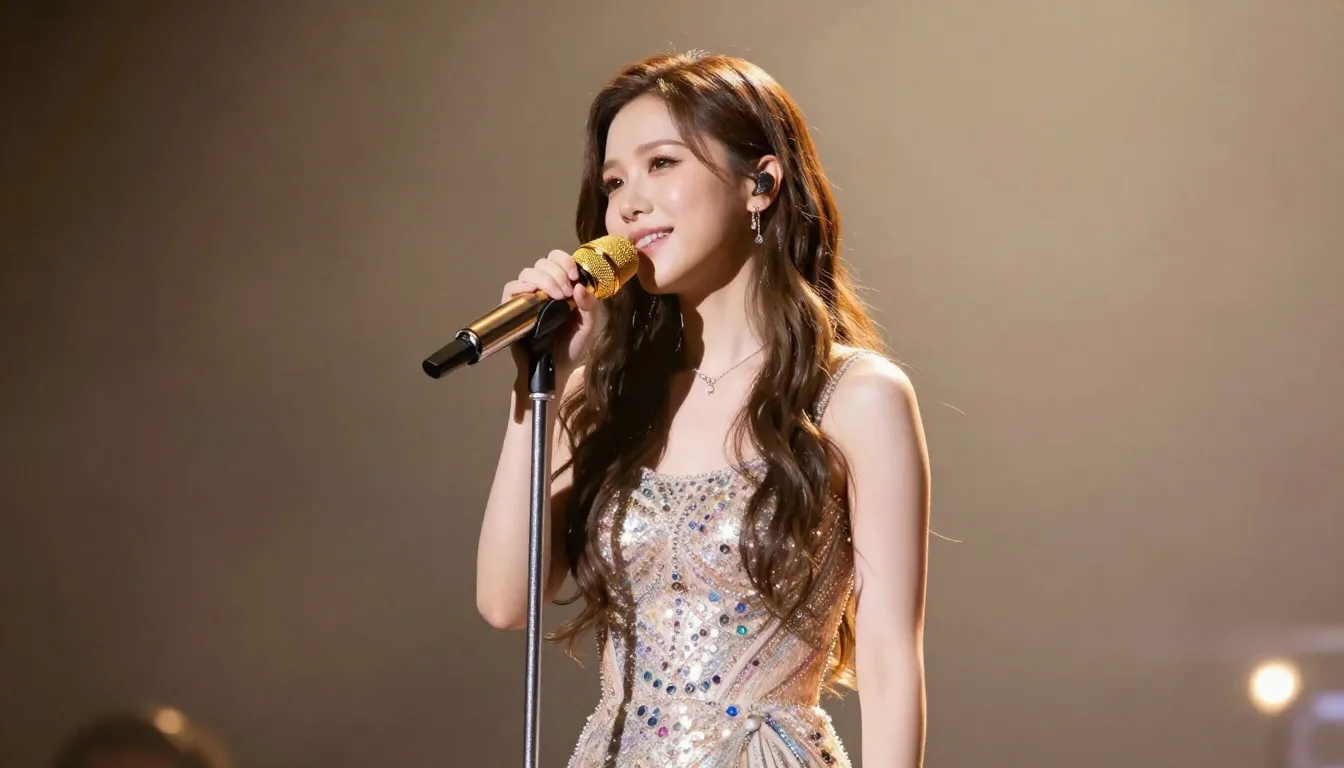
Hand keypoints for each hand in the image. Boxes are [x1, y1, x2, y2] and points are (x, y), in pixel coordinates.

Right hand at [502, 249, 599, 381]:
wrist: (555, 369)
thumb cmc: (571, 347)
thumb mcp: (588, 326)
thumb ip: (590, 306)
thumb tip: (580, 287)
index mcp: (562, 286)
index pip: (558, 259)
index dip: (565, 261)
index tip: (574, 277)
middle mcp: (544, 288)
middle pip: (543, 262)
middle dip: (557, 273)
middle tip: (566, 293)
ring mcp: (528, 297)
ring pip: (528, 272)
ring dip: (544, 279)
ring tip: (556, 297)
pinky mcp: (514, 308)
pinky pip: (511, 288)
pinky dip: (521, 286)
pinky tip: (533, 293)